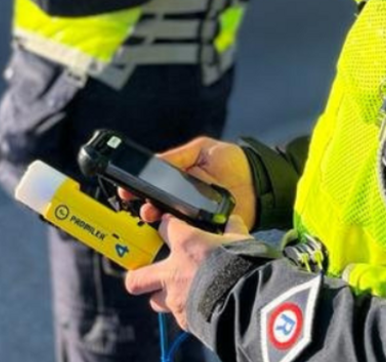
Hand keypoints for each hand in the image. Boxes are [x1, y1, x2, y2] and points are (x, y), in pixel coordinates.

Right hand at [119, 137, 256, 229]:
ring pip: (170, 225)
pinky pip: (192, 236)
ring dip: (160, 223)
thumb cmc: (231, 161)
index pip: (153, 188)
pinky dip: (184, 236)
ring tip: (156, 216)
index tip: (127, 191)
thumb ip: (179, 156)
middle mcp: (183, 201)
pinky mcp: (208, 230)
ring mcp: (194, 217)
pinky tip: (179, 230)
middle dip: (146, 209)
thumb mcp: (201, 150)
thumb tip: (155, 162)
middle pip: (157, 209)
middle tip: (144, 208)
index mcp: (179, 182)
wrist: (258, 179)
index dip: (138, 190)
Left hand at [125, 214, 251, 329]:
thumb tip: (232, 221)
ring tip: (177, 294)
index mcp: (186, 244)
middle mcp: (173, 271)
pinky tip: (200, 308)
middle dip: (138, 275)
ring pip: (155, 301)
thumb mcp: (241, 240)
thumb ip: (232, 229)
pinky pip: (178, 316)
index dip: (167, 226)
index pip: (164, 226)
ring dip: (163, 297)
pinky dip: (186, 312)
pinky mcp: (184, 319)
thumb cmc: (244, 265)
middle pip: (137, 276)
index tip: (171, 227)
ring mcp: (175, 298)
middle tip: (148, 273)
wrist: (247, 302)